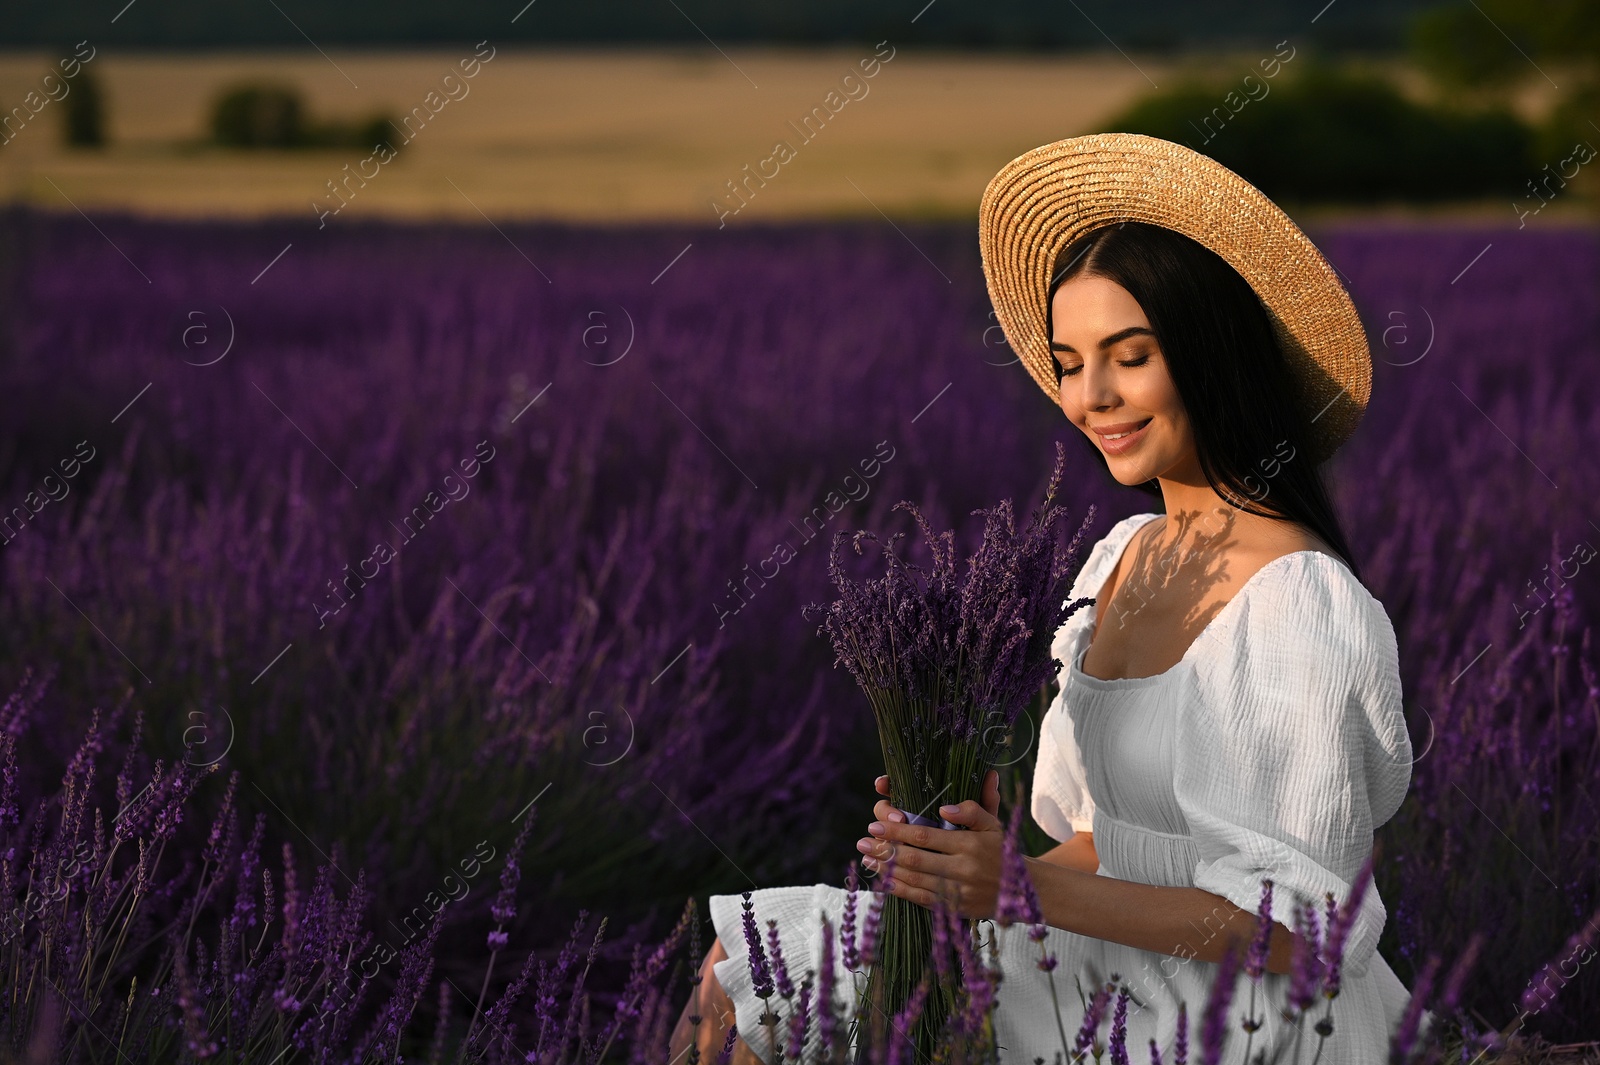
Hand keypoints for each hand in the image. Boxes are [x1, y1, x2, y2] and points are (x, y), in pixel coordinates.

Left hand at [859, 770, 1002, 918]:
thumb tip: (943, 807)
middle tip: (862, 841)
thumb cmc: (1002, 852)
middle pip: (914, 860)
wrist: (1024, 891)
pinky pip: (921, 899)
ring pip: (914, 881)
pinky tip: (883, 881)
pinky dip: (900, 891)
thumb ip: (971, 810)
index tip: (875, 825)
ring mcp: (957, 893)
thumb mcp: (993, 825)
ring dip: (886, 870)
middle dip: (885, 850)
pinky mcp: (954, 910)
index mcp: (970, 845)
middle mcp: (963, 870)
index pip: (925, 836)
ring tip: (867, 858)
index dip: (897, 831)